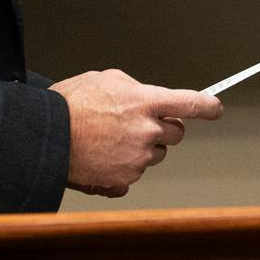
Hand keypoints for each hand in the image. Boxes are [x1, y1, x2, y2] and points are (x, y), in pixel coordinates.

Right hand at [52, 69, 221, 197]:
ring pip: (156, 155)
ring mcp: (137, 158)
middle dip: (163, 128)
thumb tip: (144, 96)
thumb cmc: (70, 106)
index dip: (208, 106)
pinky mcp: (124, 179)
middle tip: (138, 124)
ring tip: (112, 140)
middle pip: (176, 134)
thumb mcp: (105, 80)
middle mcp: (147, 132)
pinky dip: (124, 167)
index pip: (191, 103)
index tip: (215, 108)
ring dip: (143, 148)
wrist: (44, 137)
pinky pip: (135, 173)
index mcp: (146, 102)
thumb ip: (134, 88)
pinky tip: (104, 156)